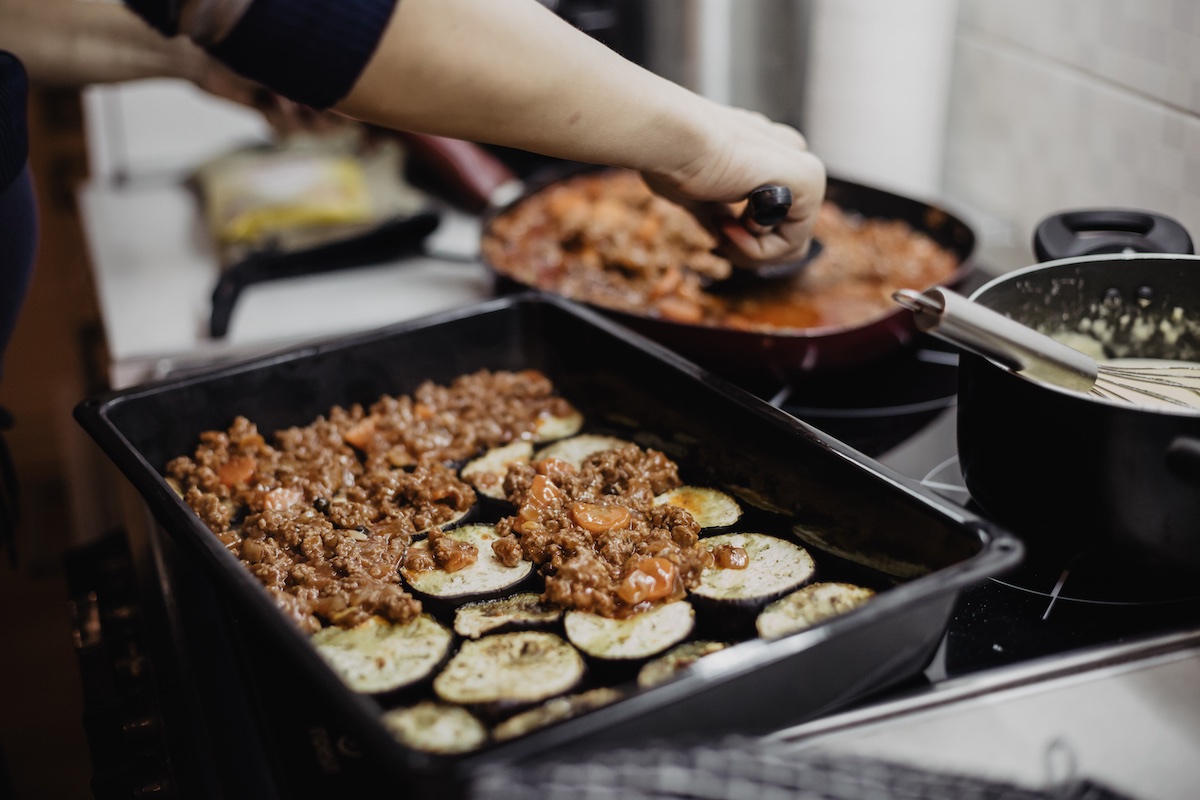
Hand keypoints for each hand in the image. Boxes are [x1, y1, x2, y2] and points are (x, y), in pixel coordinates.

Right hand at [640, 105, 824, 269]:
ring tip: (724, 226)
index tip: (716, 224)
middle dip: (751, 249)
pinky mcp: (808, 178)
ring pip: (793, 244)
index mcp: (766, 155)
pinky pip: (794, 241)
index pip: (775, 216)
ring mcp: (803, 167)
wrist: (669, 136)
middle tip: (721, 231)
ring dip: (752, 251)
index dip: (743, 238)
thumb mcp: (696, 195)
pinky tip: (733, 224)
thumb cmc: (671, 158)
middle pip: (787, 235)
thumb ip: (717, 212)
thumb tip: (722, 232)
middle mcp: (790, 157)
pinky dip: (758, 249)